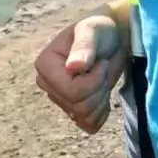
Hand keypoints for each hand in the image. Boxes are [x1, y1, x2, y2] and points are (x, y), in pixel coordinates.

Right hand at [35, 13, 125, 133]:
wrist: (112, 40)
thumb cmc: (100, 31)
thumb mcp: (92, 32)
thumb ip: (84, 47)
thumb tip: (74, 67)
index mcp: (45, 66)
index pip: (71, 91)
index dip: (93, 81)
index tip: (100, 62)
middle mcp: (47, 84)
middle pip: (77, 106)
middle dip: (99, 89)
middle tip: (102, 69)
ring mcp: (59, 99)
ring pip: (84, 117)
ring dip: (101, 99)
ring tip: (101, 79)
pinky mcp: (72, 109)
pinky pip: (88, 125)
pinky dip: (101, 113)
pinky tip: (102, 95)